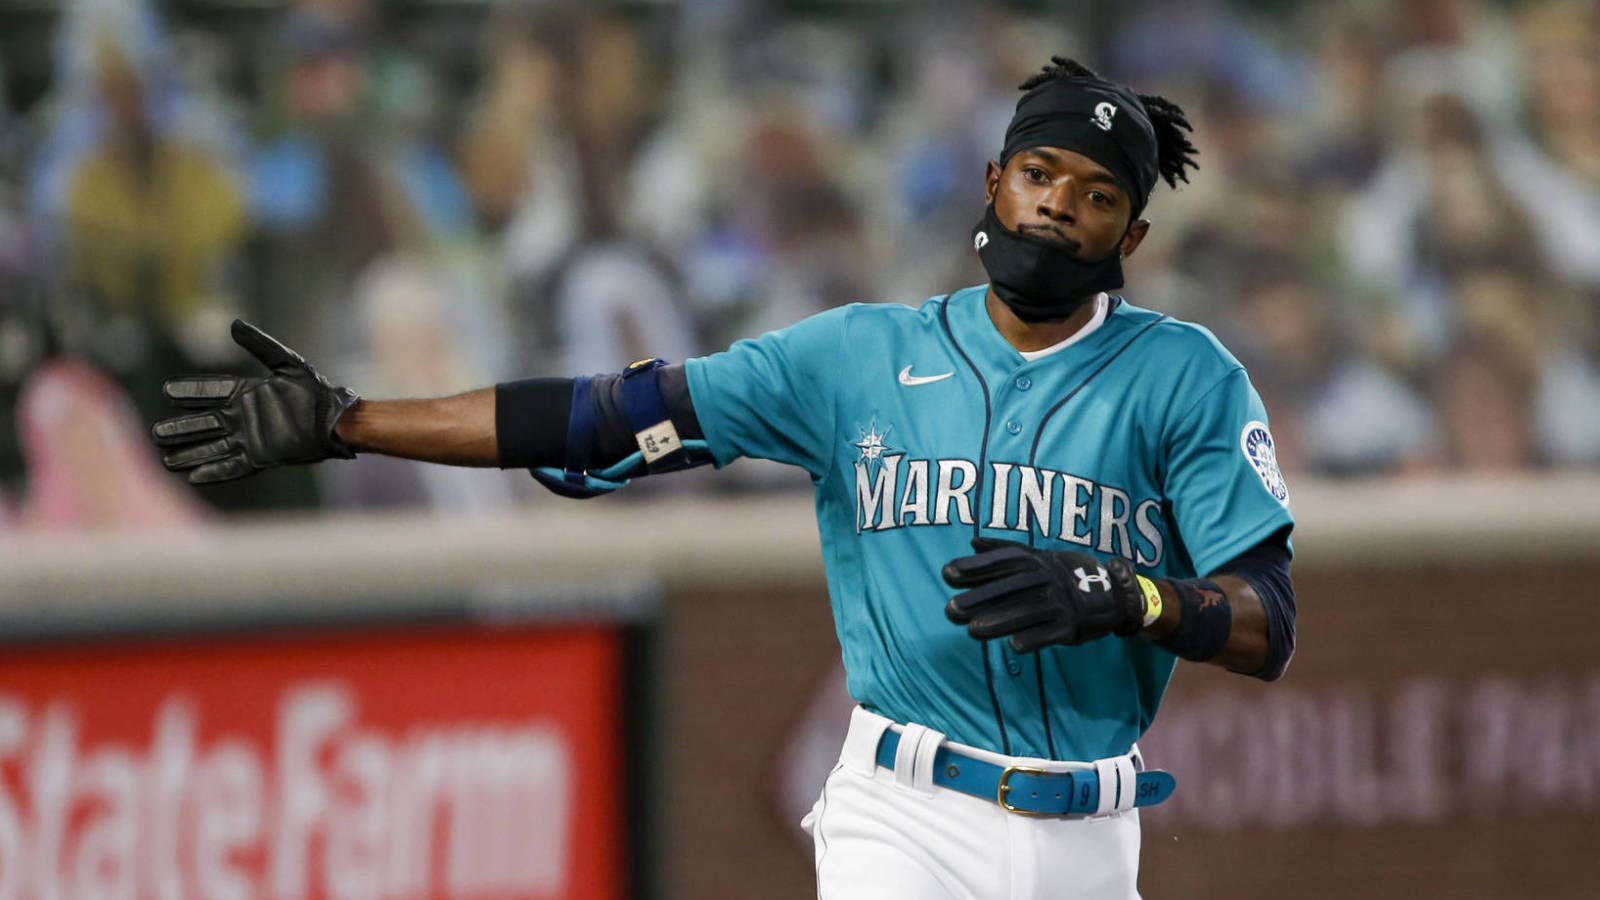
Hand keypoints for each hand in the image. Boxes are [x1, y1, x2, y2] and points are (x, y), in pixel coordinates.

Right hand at [150, 320, 358, 483]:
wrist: (335, 421)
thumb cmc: (315, 392)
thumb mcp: (288, 364)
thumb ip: (261, 346)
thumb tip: (234, 324)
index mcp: (247, 394)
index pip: (211, 392)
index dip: (190, 392)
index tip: (167, 390)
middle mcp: (243, 417)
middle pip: (205, 423)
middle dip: (182, 428)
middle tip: (157, 432)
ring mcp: (250, 438)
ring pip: (213, 446)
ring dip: (191, 453)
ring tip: (167, 460)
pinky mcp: (261, 457)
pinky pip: (233, 465)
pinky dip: (215, 471)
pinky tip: (194, 476)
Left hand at [942, 537, 1147, 652]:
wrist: (1116, 593)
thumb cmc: (1069, 575)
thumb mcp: (1041, 558)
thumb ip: (1007, 551)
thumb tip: (972, 543)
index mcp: (1039, 562)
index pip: (1004, 563)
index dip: (976, 568)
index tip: (947, 574)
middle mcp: (1049, 579)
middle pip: (1011, 588)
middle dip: (980, 598)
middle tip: (950, 610)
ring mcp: (1062, 603)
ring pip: (1028, 612)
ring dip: (999, 621)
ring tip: (972, 631)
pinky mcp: (1074, 626)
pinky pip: (1052, 633)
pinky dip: (1034, 638)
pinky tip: (1013, 646)